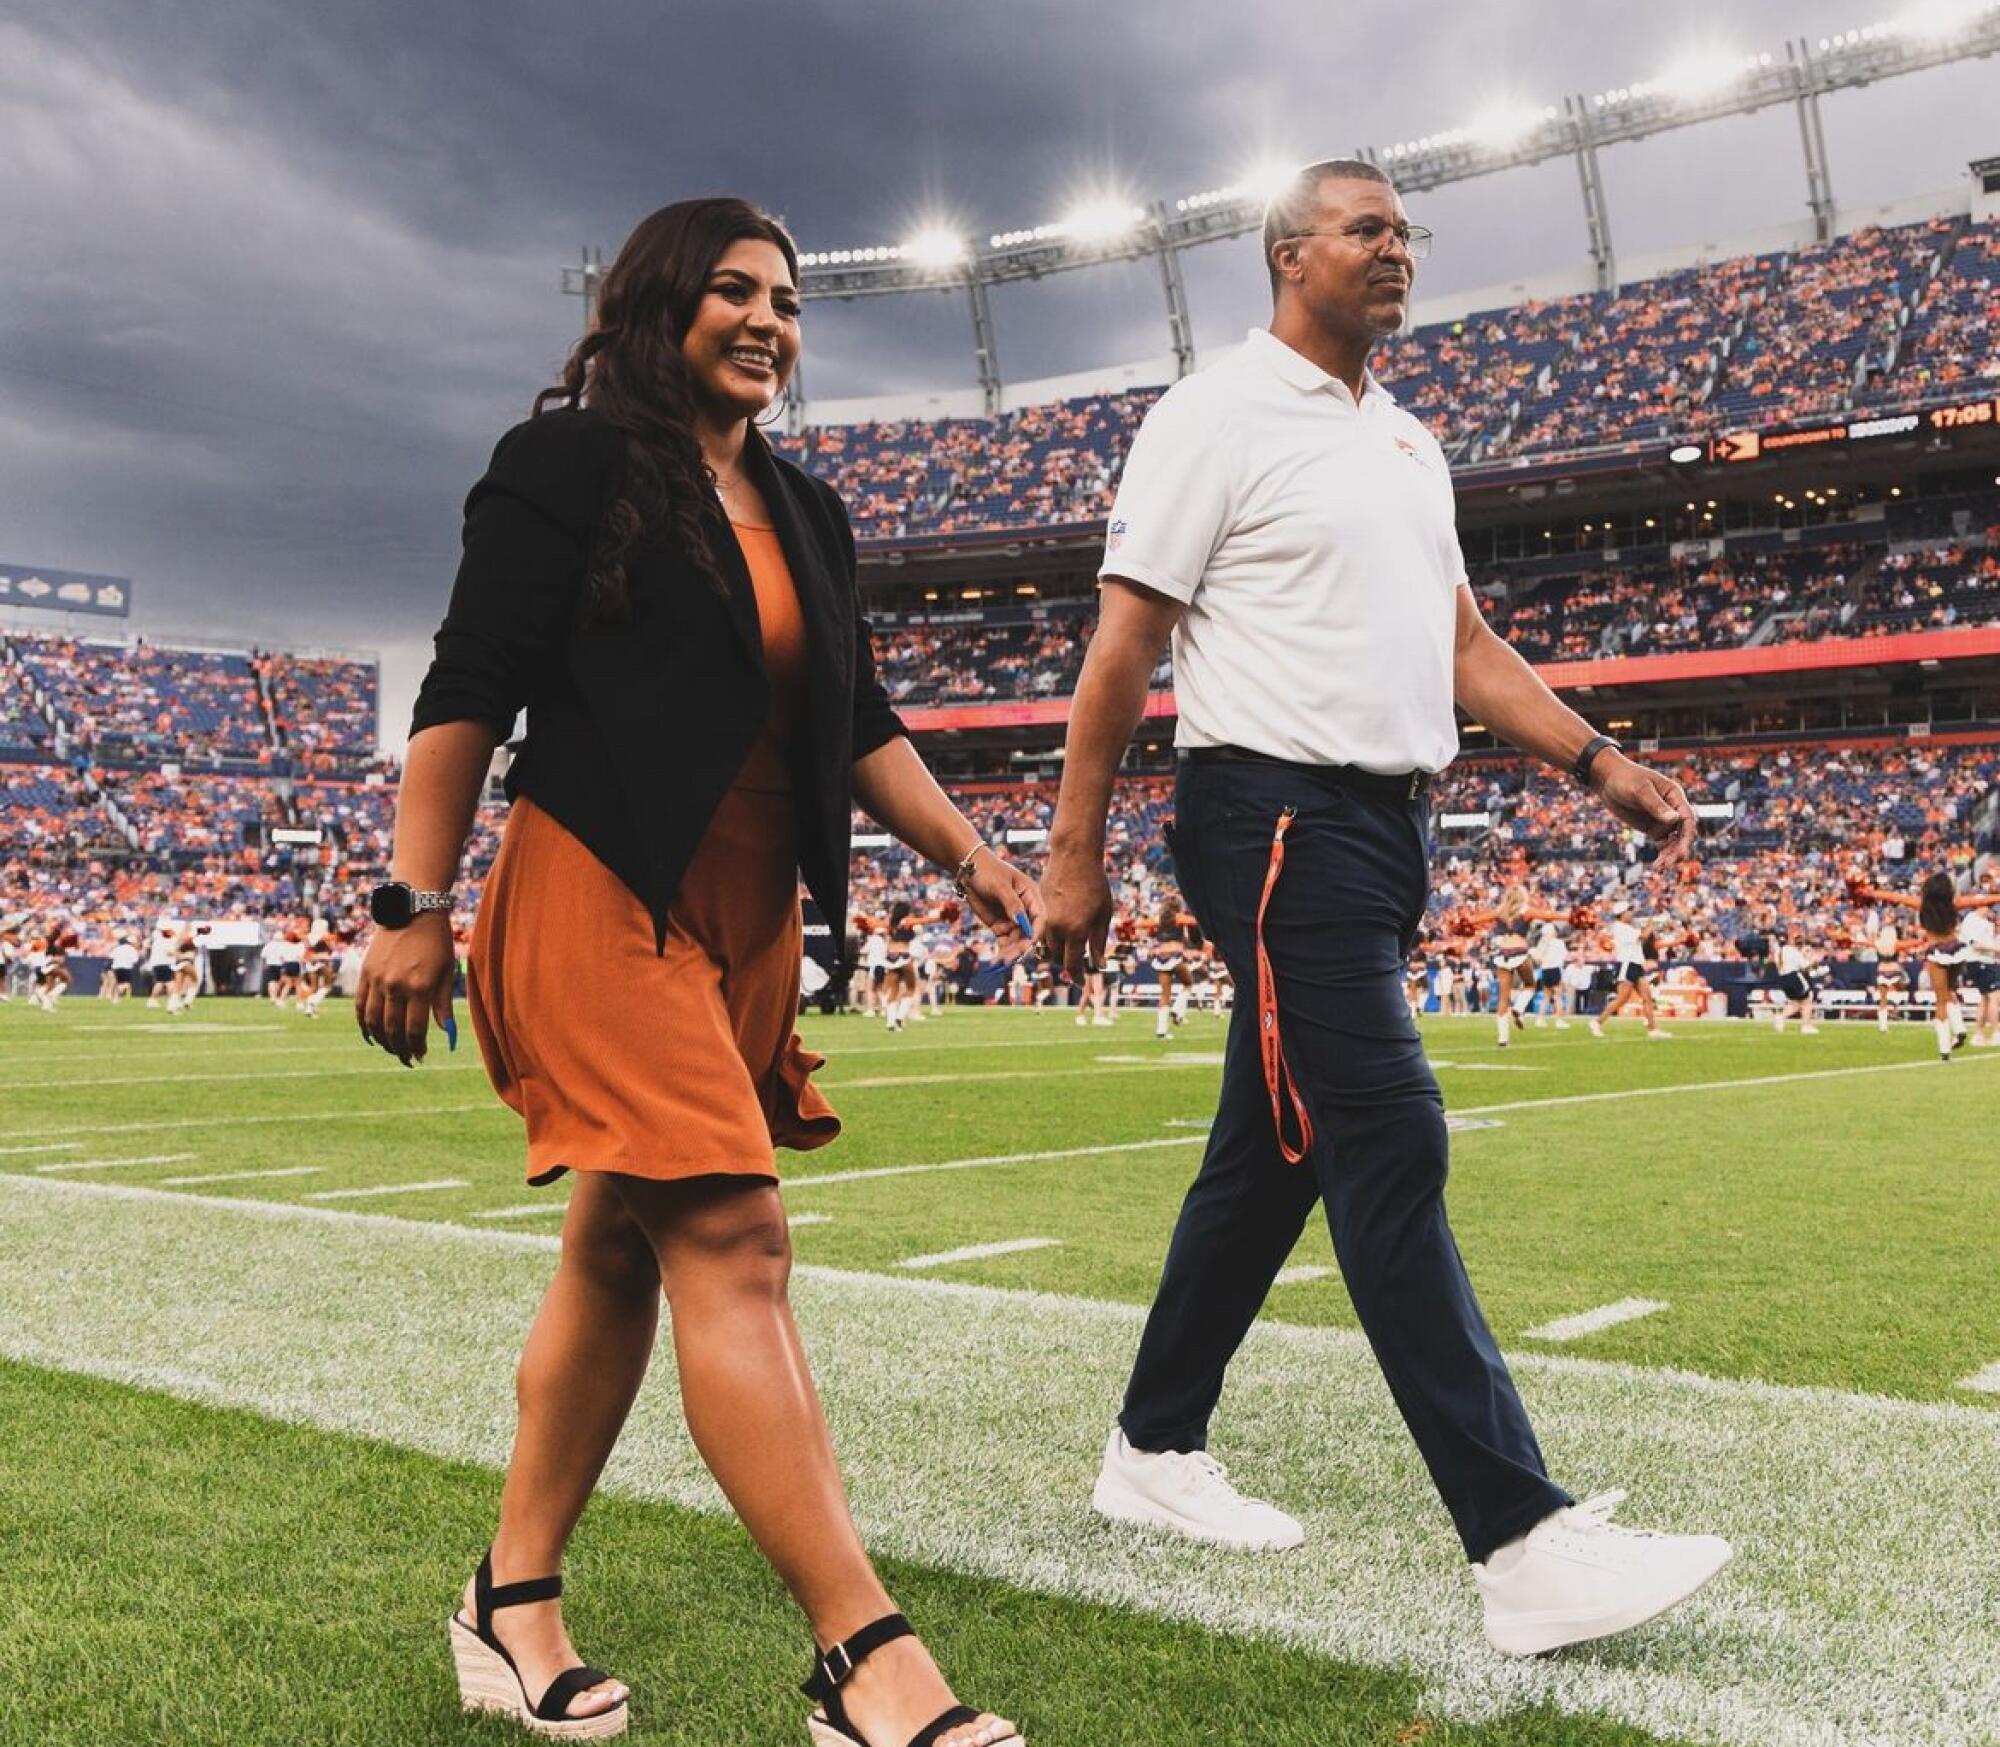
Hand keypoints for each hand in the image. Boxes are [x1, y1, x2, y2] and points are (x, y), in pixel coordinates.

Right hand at [356, 914, 455, 1065]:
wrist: (412, 910)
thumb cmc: (436, 942)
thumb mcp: (447, 971)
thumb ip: (444, 1004)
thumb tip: (447, 1034)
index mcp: (420, 987)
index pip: (414, 1030)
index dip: (417, 1047)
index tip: (422, 1056)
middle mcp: (396, 986)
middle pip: (393, 1029)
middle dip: (400, 1049)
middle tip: (408, 1059)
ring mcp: (377, 980)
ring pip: (373, 1022)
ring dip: (382, 1041)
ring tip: (392, 1049)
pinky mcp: (365, 973)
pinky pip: (360, 1006)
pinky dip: (363, 1024)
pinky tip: (371, 1036)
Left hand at [959, 845, 1043, 961]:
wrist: (968, 871)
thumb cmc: (987, 871)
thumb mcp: (999, 886)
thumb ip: (1011, 903)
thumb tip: (1021, 922)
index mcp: (1031, 896)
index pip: (1040, 917)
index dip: (1036, 931)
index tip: (1028, 943)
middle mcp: (1025, 910)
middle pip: (1029, 933)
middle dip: (1021, 946)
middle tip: (1010, 957)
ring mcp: (1013, 920)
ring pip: (1017, 941)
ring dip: (1011, 952)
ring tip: (1001, 962)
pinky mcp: (1001, 926)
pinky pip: (1005, 942)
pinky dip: (1002, 952)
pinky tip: (997, 961)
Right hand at [1040, 839, 1113, 978]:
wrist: (1074, 857)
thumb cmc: (1095, 884)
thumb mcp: (1103, 914)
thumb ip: (1099, 942)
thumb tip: (1098, 965)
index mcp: (1076, 931)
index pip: (1072, 964)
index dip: (1076, 976)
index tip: (1079, 982)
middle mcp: (1057, 928)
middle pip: (1057, 958)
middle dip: (1066, 963)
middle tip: (1077, 962)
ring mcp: (1045, 918)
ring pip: (1047, 945)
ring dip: (1057, 949)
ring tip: (1069, 944)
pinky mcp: (1038, 909)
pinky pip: (1042, 929)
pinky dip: (1050, 934)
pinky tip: (1061, 926)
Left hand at [1592, 753, 1696, 867]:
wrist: (1607, 779)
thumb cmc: (1625, 779)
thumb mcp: (1639, 791)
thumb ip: (1656, 805)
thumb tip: (1674, 820)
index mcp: (1675, 796)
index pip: (1687, 818)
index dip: (1687, 835)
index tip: (1682, 850)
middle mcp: (1673, 809)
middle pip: (1683, 833)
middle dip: (1679, 849)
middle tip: (1670, 863)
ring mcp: (1663, 819)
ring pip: (1674, 841)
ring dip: (1670, 855)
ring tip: (1660, 868)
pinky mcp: (1652, 828)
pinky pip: (1663, 844)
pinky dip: (1662, 854)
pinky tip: (1657, 866)